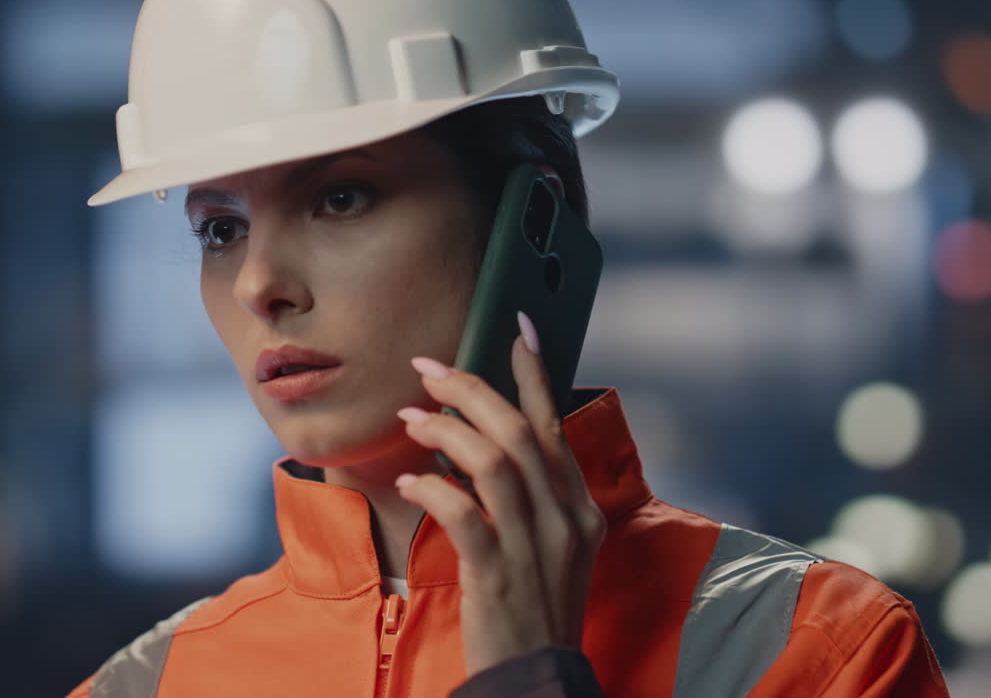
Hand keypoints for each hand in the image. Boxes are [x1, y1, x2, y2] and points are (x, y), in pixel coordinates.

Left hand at [394, 312, 607, 676]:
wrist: (536, 678)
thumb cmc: (534, 606)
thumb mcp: (553, 546)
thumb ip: (534, 496)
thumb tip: (484, 439)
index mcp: (580, 509)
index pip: (554, 427)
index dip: (535, 374)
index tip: (515, 329)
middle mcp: (565, 521)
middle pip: (519, 433)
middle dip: (471, 390)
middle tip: (429, 369)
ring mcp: (535, 548)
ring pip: (494, 463)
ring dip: (446, 430)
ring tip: (411, 416)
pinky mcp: (498, 575)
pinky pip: (463, 514)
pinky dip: (433, 487)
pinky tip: (410, 479)